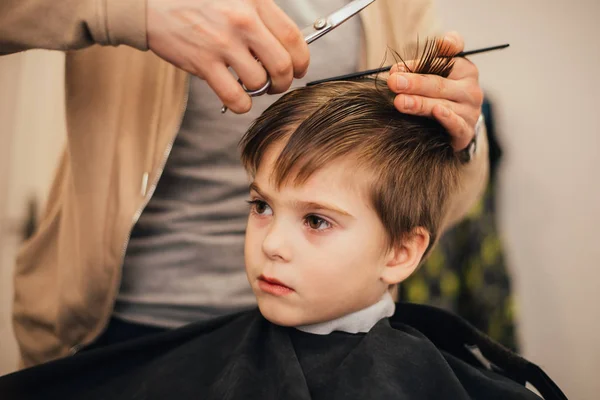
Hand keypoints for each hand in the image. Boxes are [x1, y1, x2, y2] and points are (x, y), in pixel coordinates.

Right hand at [147, 0, 309, 113]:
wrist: (150, 2)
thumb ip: (260, 15)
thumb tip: (284, 47)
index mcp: (255, 1)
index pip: (293, 38)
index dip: (301, 60)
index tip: (298, 69)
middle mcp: (242, 20)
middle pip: (282, 65)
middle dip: (284, 81)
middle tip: (277, 83)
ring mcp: (222, 43)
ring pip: (259, 83)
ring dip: (260, 91)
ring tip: (250, 85)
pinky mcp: (203, 63)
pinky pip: (235, 97)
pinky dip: (241, 104)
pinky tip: (237, 97)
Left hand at [387, 32, 483, 150]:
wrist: (457, 126)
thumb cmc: (441, 95)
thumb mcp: (437, 76)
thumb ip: (422, 66)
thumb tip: (396, 69)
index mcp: (465, 70)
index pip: (444, 61)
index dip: (420, 63)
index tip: (396, 68)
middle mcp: (470, 89)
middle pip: (440, 84)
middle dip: (414, 83)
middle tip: (393, 82)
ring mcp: (470, 111)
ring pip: (444, 105)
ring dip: (420, 103)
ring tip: (399, 102)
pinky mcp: (467, 131)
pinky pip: (458, 124)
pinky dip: (448, 118)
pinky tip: (436, 111)